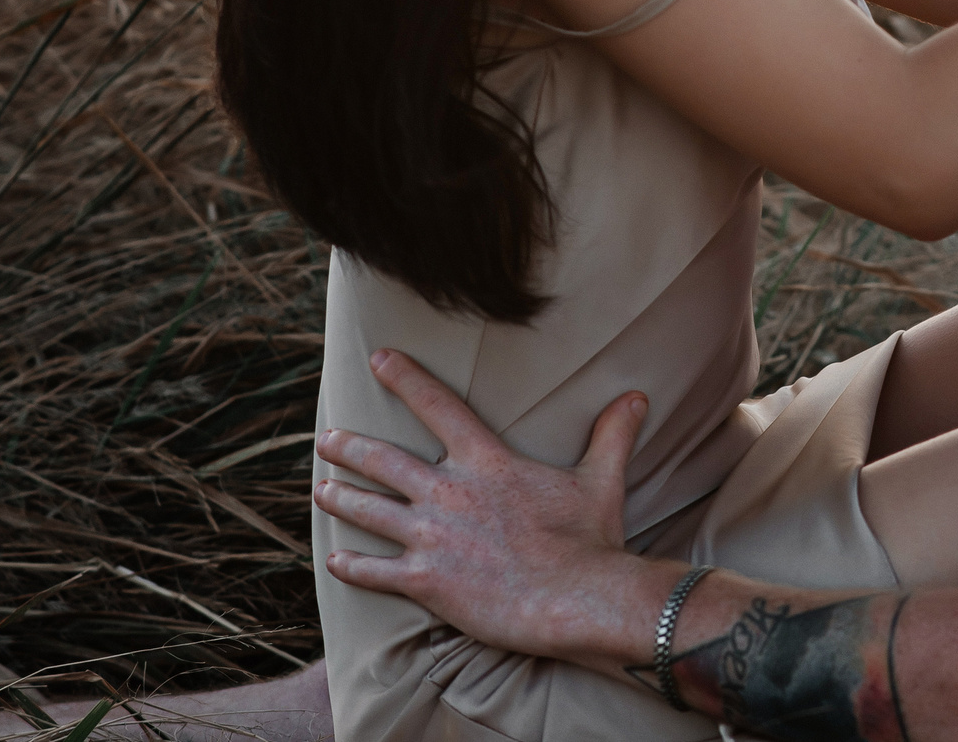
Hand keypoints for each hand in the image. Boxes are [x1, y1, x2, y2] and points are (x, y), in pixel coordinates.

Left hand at [314, 349, 655, 661]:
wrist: (578, 598)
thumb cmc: (590, 539)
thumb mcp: (601, 479)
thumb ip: (611, 434)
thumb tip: (636, 397)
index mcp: (486, 461)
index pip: (438, 406)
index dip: (405, 378)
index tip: (378, 359)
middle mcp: (449, 492)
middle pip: (384, 460)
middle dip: (350, 447)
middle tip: (327, 439)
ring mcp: (432, 537)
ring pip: (369, 511)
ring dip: (341, 498)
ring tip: (321, 489)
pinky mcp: (425, 582)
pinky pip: (375, 571)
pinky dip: (351, 565)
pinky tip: (335, 560)